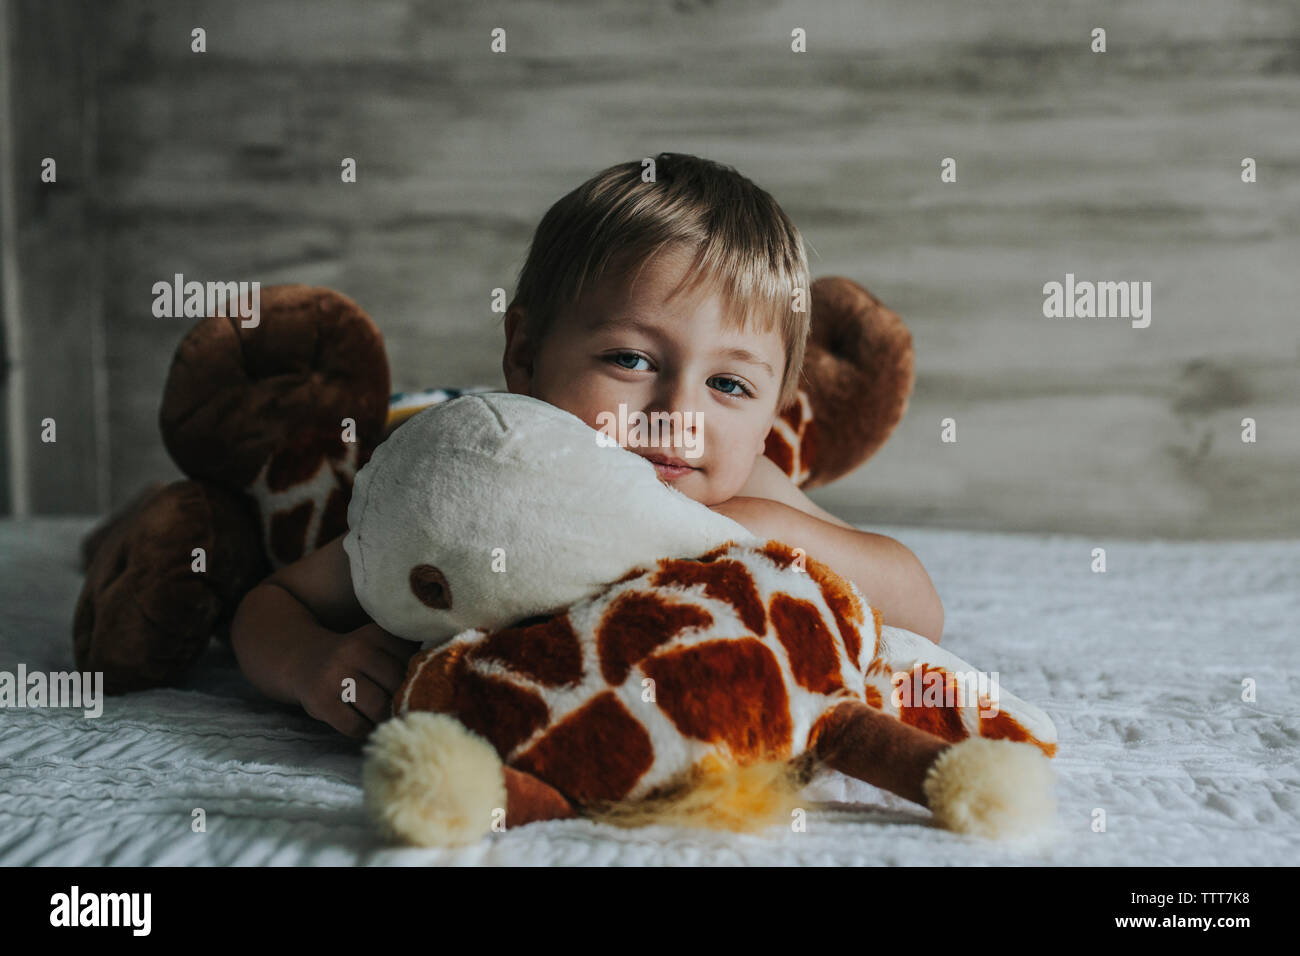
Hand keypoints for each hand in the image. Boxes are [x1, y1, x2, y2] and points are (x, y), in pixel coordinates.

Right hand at [293, 622, 421, 739]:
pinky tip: (367, 726)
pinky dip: (366, 731)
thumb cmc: (353, 658)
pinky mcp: (321, 702)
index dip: (419, 680)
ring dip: (387, 719)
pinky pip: (355, 726)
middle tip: (411, 711)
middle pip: (396, 686)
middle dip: (405, 702)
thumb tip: (441, 681)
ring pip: (378, 708)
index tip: (424, 689)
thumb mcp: (375, 644)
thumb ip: (404, 654)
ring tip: (390, 720)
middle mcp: (355, 651)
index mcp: (374, 634)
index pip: (410, 661)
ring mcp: (335, 677)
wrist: (301, 659)